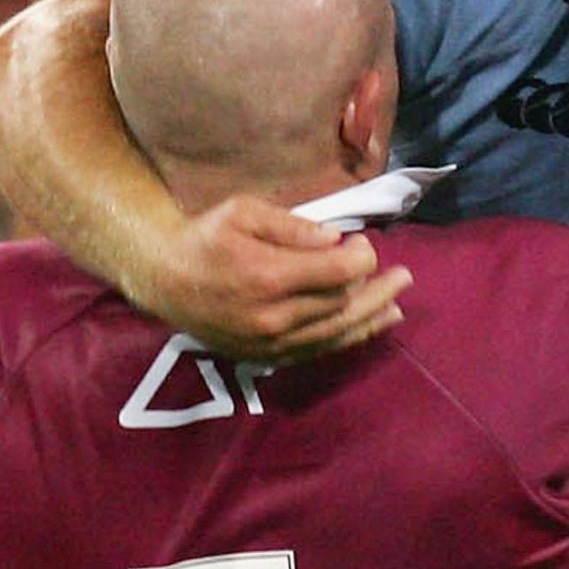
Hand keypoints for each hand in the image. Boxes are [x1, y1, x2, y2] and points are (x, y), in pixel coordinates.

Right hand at [144, 194, 411, 364]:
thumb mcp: (243, 212)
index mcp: (269, 276)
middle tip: (404, 275)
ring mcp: (271, 342)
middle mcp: (274, 316)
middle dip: (378, 288)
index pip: (338, 273)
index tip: (366, 244)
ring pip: (336, 333)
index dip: (362, 259)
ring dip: (372, 318)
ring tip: (398, 305)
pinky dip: (348, 339)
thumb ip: (292, 226)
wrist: (163, 279)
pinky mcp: (267, 356)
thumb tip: (337, 239)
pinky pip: (318, 351)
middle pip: (343, 305)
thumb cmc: (205, 236)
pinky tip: (370, 327)